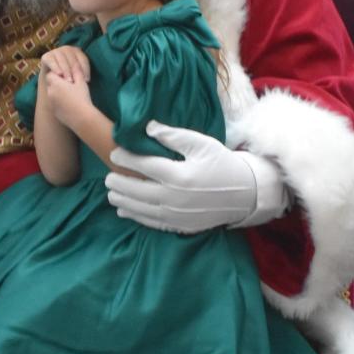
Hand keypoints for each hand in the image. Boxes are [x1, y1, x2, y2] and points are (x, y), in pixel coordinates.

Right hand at [41, 46, 90, 83]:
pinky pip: (52, 61)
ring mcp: (56, 51)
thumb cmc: (67, 79)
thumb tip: (87, 80)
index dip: (85, 69)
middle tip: (77, 81)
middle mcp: (66, 49)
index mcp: (77, 52)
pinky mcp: (46, 56)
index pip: (83, 59)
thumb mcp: (76, 77)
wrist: (50, 81)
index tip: (87, 81)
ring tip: (68, 80)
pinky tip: (59, 74)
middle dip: (75, 70)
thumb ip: (82, 75)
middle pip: (72, 58)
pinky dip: (55, 67)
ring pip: (62, 59)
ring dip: (66, 69)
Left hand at [42, 69, 93, 130]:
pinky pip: (55, 104)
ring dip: (58, 93)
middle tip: (69, 85)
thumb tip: (75, 64)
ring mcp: (51, 103)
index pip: (50, 74)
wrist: (82, 118)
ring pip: (52, 95)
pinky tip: (70, 105)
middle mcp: (50, 92)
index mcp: (55, 83)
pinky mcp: (54, 112)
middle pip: (50, 84)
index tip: (66, 76)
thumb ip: (77, 72)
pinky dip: (60, 103)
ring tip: (70, 96)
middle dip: (57, 83)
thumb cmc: (82, 98)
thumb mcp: (81, 82)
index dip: (58, 74)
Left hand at [105, 121, 285, 233]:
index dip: (126, 158)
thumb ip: (174, 136)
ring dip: (122, 199)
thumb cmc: (222, 164)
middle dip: (118, 181)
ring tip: (111, 191)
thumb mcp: (202, 144)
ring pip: (139, 208)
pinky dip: (134, 215)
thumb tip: (148, 127)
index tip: (115, 152)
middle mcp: (174, 198)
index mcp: (179, 175)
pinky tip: (124, 209)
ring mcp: (175, 215)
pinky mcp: (179, 226)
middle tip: (108, 175)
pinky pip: (150, 222)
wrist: (244, 194)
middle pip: (136, 189)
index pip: (144, 165)